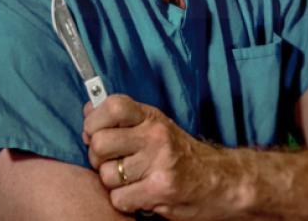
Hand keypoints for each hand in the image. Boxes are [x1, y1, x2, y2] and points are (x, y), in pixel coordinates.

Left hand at [82, 94, 235, 219]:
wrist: (219, 181)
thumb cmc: (180, 153)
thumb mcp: (155, 125)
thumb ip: (123, 118)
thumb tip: (88, 109)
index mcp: (151, 116)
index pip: (112, 106)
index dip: (93, 120)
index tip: (92, 132)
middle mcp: (155, 135)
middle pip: (100, 143)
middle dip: (98, 158)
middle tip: (111, 162)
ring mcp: (158, 162)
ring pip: (107, 175)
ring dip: (113, 183)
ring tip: (131, 180)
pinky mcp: (160, 189)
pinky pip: (119, 199)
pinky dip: (124, 201)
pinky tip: (139, 194)